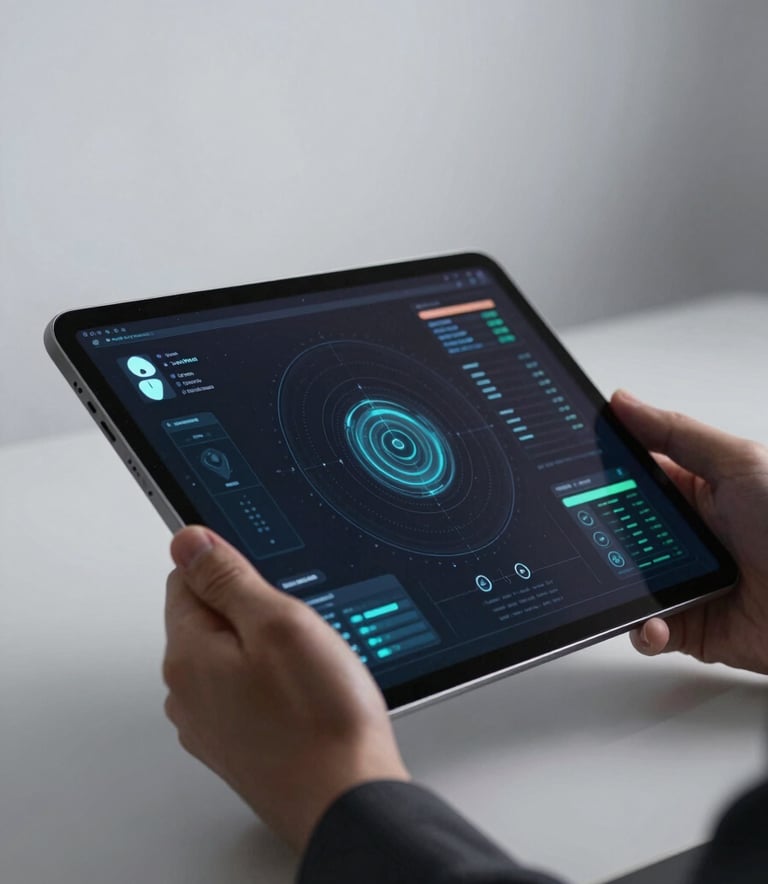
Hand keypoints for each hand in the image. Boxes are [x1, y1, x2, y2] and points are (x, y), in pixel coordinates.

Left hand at [163, 526, 408, 851]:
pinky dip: (273, 685)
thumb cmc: (320, 719)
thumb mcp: (278, 623)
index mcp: (188, 655)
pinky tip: (307, 697)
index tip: (268, 580)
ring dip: (266, 650)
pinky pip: (246, 693)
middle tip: (300, 630)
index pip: (186, 578)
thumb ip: (227, 578)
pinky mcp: (238, 746)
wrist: (347, 802)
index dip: (231, 567)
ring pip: (232, 657)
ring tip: (311, 668)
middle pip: (210, 619)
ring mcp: (211, 725)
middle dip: (253, 612)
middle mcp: (187, 694)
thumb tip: (187, 541)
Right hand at [611, 390, 767, 673]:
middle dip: (599, 535)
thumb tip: (623, 402)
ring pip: (626, 583)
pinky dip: (643, 630)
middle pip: (622, 532)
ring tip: (624, 587)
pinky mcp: (691, 627)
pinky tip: (654, 623)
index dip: (602, 474)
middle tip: (589, 534)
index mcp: (698, 492)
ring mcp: (687, 582)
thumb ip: (675, 432)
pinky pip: (648, 630)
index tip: (570, 472)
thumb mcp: (739, 465)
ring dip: (617, 589)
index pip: (634, 478)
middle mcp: (688, 537)